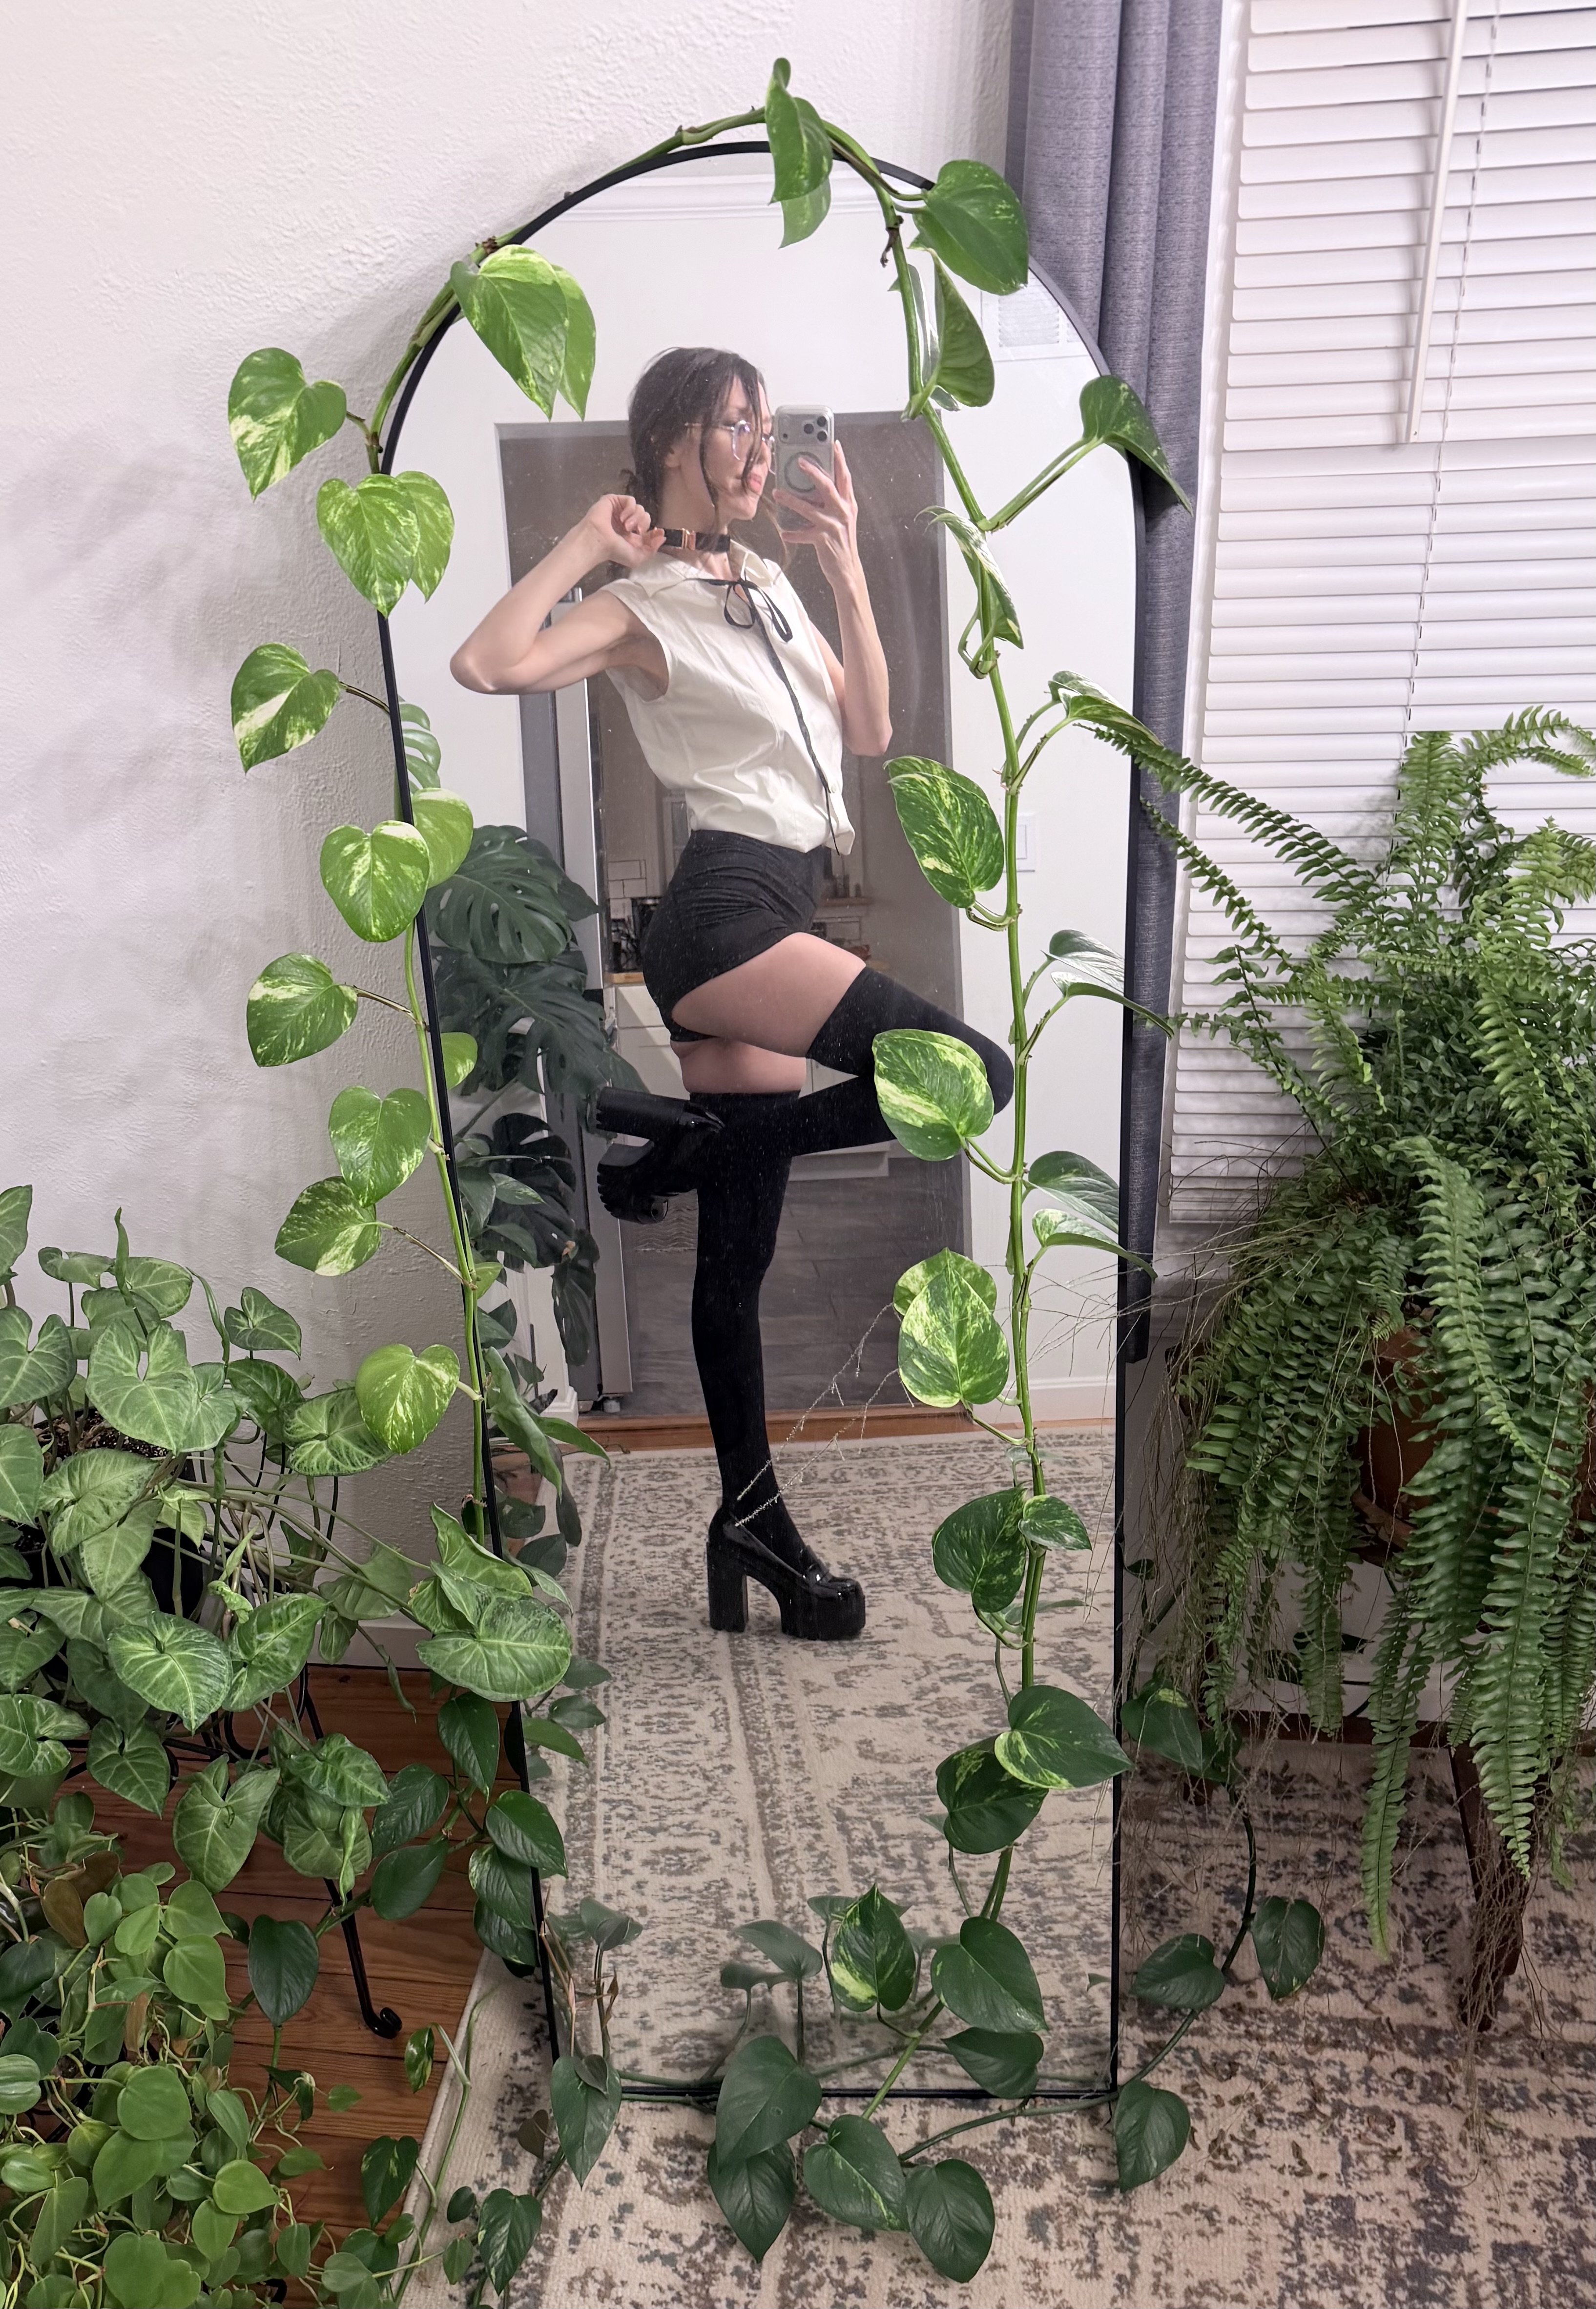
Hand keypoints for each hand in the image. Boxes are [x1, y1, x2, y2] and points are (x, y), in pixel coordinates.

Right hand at [578, 493, 664, 570]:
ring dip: (636, 518)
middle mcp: (626, 523)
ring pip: (640, 508)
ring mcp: (620, 511)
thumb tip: (662, 537)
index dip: (654, 531)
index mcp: (630, 536)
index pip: (648, 529)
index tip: (658, 533)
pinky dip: (630, 509)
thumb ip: (652, 550)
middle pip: (646, 516)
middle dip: (644, 524)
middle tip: (636, 531)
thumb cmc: (614, 551)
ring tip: (625, 527)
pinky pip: (631, 500)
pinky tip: (622, 518)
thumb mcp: (637, 557)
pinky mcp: (614, 501)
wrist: (599, 541)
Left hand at [770, 441, 864, 591]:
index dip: (840, 459)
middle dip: (813, 472)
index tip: (834, 443)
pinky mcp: (823, 540)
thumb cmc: (841, 542)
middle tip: (799, 461)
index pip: (845, 476)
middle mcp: (842, 512)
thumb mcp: (842, 518)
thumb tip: (815, 485)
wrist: (847, 570)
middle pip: (828, 486)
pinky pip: (804, 534)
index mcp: (848, 504)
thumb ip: (832, 501)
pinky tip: (784, 532)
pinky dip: (793, 534)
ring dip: (791, 500)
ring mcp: (833, 526)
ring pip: (809, 508)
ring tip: (777, 493)